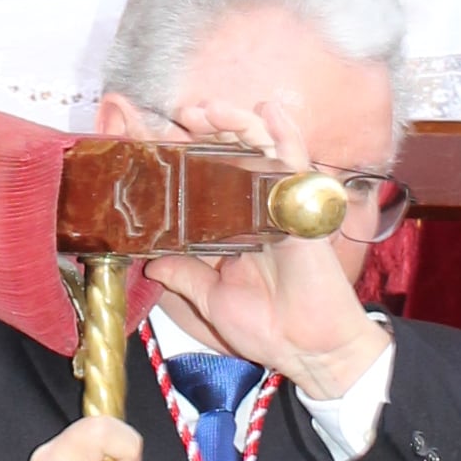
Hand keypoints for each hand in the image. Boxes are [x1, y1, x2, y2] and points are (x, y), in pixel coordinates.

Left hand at [143, 90, 387, 395]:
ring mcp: (279, 206)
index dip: (183, 160)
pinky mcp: (303, 210)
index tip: (152, 139)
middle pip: (230, 157)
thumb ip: (185, 276)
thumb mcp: (212, 299)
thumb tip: (152, 262)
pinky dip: (285, 133)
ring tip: (206, 110)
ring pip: (259, 149)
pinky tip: (269, 110)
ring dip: (234, 124)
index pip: (204, 184)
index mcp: (233, 230)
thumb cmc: (269, 328)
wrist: (308, 350)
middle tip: (180, 118)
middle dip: (205, 132)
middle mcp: (255, 211)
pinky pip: (297, 162)